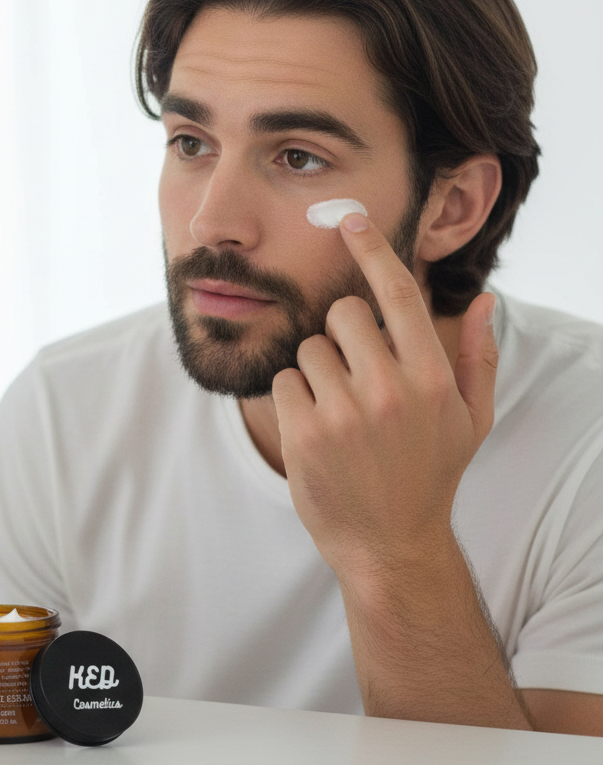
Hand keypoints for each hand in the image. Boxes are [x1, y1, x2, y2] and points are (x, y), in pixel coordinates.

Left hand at [271, 213, 497, 584]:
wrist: (388, 543)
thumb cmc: (429, 475)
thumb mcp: (470, 420)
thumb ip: (477, 357)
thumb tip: (482, 299)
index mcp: (431, 378)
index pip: (398, 294)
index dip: (372, 250)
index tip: (350, 220)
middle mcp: (389, 389)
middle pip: (342, 314)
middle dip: (343, 335)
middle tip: (354, 375)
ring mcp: (343, 411)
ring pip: (309, 349)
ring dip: (317, 372)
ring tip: (339, 413)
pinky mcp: (303, 432)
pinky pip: (283, 382)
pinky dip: (293, 401)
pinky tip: (316, 431)